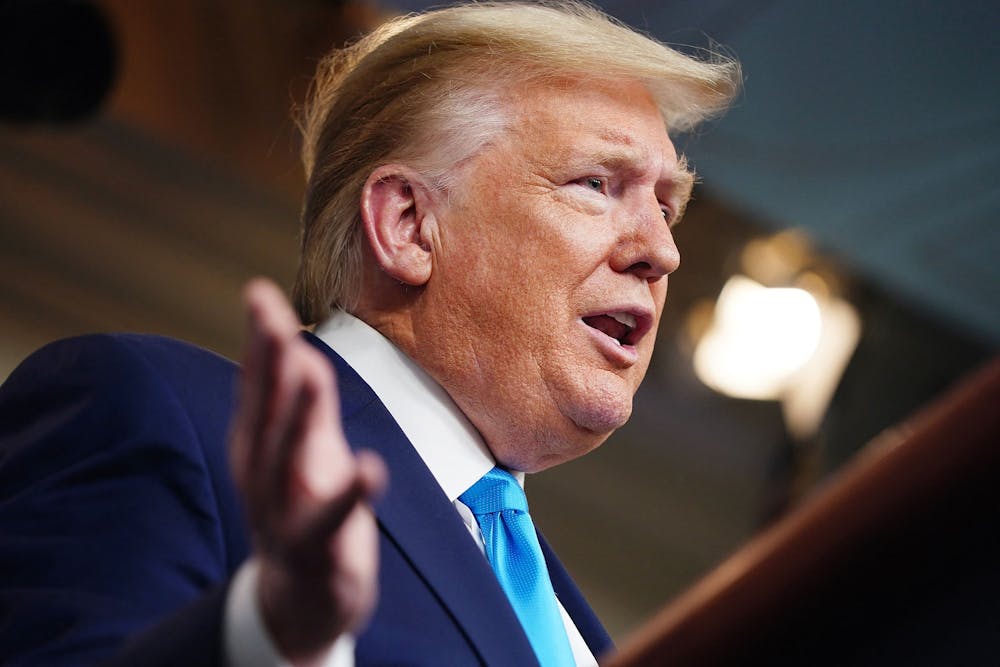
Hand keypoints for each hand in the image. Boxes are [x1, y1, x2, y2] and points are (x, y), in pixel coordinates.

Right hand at [230, 278, 386, 663]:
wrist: (300, 598)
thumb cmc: (303, 505)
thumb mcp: (302, 446)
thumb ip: (301, 396)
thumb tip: (293, 338)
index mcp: (260, 446)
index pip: (259, 385)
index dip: (259, 341)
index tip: (258, 292)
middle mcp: (265, 475)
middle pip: (265, 415)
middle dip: (267, 366)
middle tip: (271, 318)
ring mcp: (287, 514)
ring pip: (286, 462)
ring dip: (296, 418)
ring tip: (307, 373)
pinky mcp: (320, 550)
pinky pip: (335, 521)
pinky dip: (351, 495)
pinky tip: (371, 468)